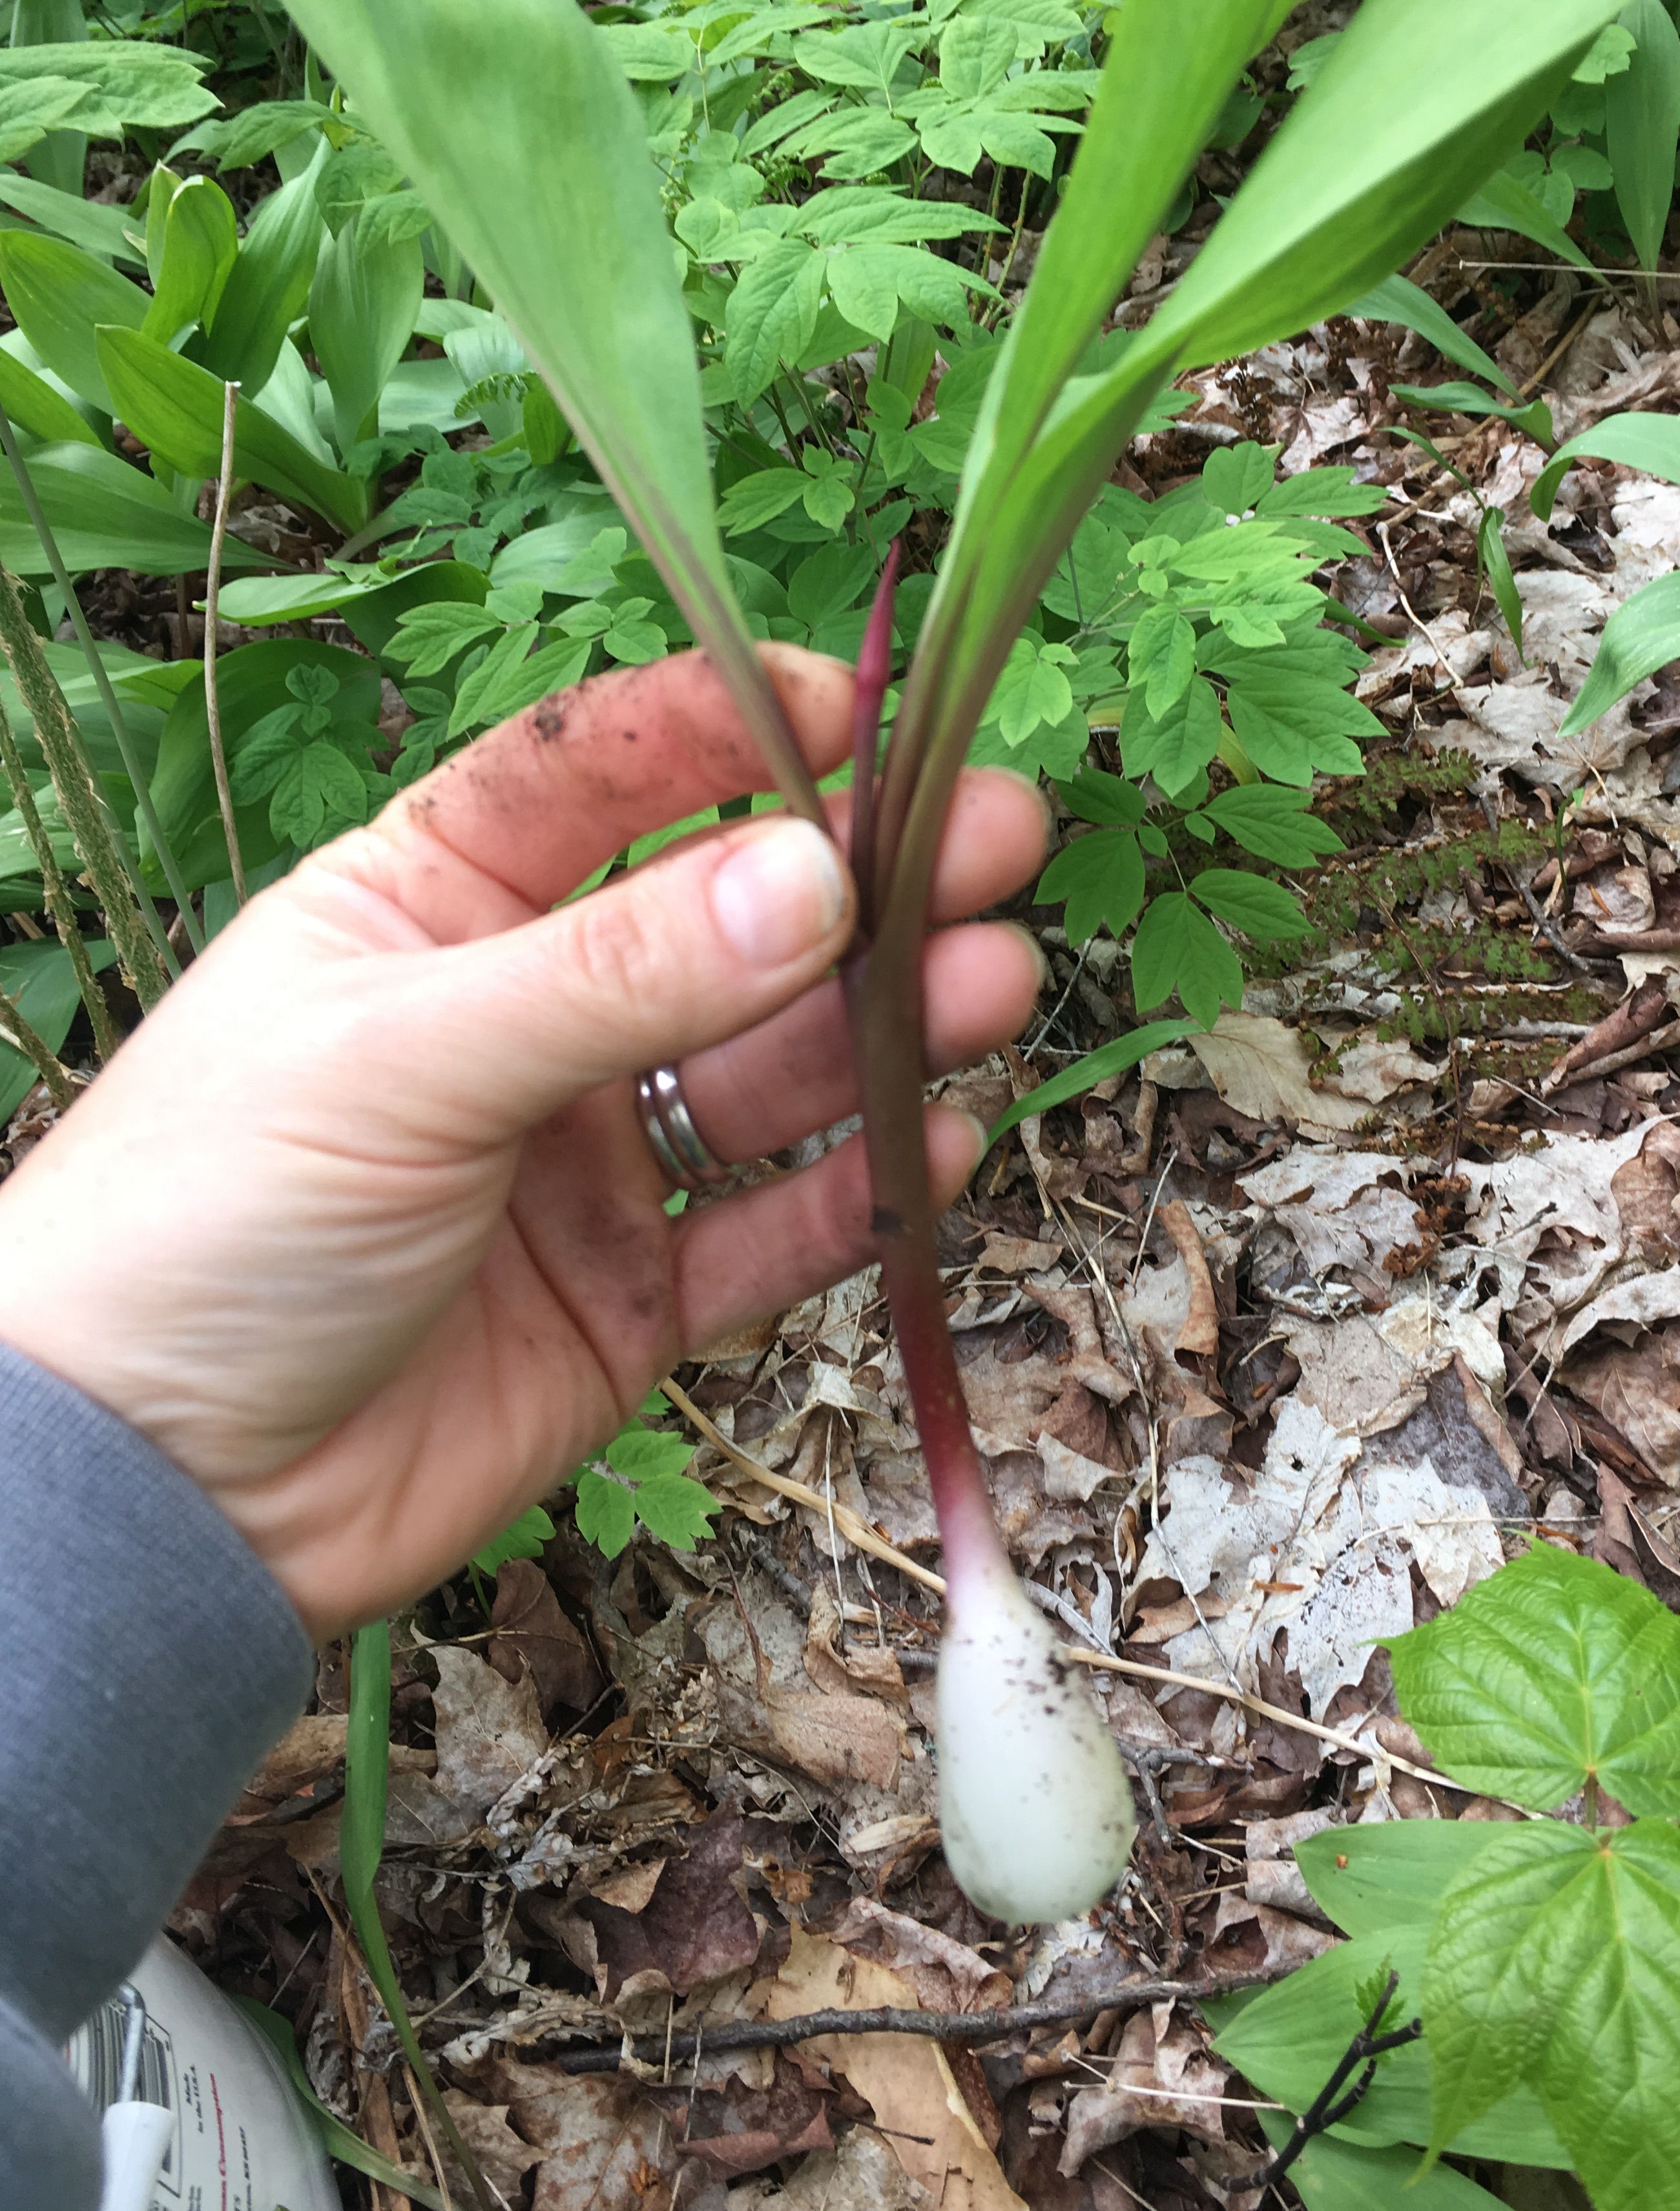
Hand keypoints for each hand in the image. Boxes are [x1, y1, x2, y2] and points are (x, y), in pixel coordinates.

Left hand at [0, 646, 1045, 1637]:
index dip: (731, 725)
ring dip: (883, 1024)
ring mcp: (584, 1160)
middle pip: (723, 919)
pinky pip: (769, 1233)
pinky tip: (933, 1146)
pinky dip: (857, 1195)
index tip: (865, 708)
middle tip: (997, 839)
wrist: (151, 1502)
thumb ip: (617, 973)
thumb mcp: (402, 1059)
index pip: (600, 773)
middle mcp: (525, 1017)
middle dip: (862, 877)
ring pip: (768, 1071)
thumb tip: (818, 878)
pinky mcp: (629, 1299)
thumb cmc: (204, 1226)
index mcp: (431, 902)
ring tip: (990, 985)